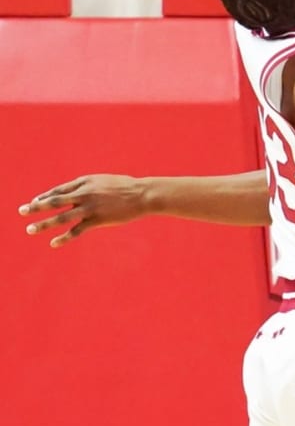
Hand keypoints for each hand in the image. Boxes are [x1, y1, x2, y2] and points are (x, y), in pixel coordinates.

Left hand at [18, 174, 146, 247]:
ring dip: (43, 224)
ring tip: (30, 229)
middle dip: (36, 207)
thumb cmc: (125, 187)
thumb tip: (78, 194)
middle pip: (55, 201)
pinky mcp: (97, 220)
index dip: (45, 196)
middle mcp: (84, 193)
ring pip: (61, 216)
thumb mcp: (104, 181)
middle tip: (21, 211)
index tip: (33, 202)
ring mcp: (90, 207)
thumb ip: (89, 187)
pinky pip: (76, 230)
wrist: (142, 194)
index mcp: (85, 181)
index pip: (59, 190)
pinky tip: (53, 243)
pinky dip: (63, 237)